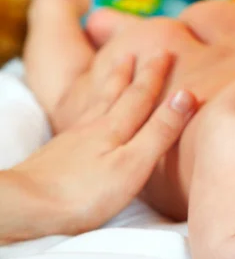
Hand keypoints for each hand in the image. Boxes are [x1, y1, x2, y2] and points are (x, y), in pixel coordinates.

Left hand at [10, 53, 197, 236]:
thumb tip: (186, 95)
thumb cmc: (86, 192)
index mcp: (115, 127)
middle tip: (140, 51)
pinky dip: (91, 100)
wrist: (25, 206)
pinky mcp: (58, 152)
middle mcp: (94, 125)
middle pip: (117, 91)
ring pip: (97, 99)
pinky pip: (81, 113)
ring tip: (117, 64)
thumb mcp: (134, 164)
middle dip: (133, 71)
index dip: (156, 74)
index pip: (141, 94)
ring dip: (111, 80)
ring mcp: (73, 137)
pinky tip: (89, 109)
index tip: (167, 52)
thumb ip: (160, 130)